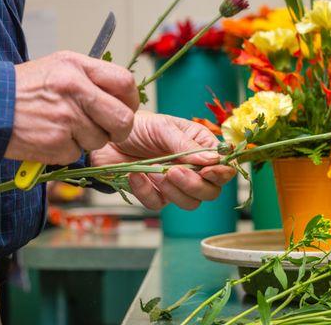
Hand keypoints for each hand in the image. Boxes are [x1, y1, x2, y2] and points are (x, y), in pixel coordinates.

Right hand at [4, 51, 138, 163]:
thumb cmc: (25, 87)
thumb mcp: (59, 65)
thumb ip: (92, 76)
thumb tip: (123, 94)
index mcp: (77, 67)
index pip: (126, 83)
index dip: (131, 100)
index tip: (126, 107)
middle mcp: (75, 91)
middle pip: (123, 120)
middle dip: (119, 130)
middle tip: (108, 129)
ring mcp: (66, 119)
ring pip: (100, 140)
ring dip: (88, 139)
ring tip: (65, 127)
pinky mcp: (56, 144)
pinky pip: (77, 154)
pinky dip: (67, 150)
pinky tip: (51, 137)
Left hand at [91, 111, 236, 210]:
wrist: (107, 136)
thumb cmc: (139, 125)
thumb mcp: (163, 128)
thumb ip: (186, 146)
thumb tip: (213, 161)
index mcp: (201, 147)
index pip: (223, 167)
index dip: (220, 173)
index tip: (208, 171)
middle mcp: (192, 168)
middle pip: (210, 191)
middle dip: (195, 185)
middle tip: (174, 172)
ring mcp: (174, 184)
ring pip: (190, 203)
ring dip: (174, 191)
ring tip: (156, 172)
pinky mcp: (154, 194)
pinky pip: (158, 204)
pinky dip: (146, 191)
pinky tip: (136, 175)